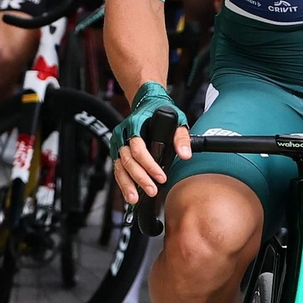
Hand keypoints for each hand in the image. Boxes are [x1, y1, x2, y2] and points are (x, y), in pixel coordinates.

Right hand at [110, 81, 189, 203]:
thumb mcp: (177, 119)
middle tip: (152, 190)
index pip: (138, 148)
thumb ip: (182, 138)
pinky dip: (123, 183)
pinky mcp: (118, 152)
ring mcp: (118, 144)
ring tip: (135, 198)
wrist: (147, 103)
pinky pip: (118, 169)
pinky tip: (129, 195)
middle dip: (139, 177)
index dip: (149, 164)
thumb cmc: (160, 111)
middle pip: (127, 160)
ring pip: (119, 166)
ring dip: (127, 184)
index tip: (161, 177)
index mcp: (136, 125)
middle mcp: (123, 135)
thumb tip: (185, 154)